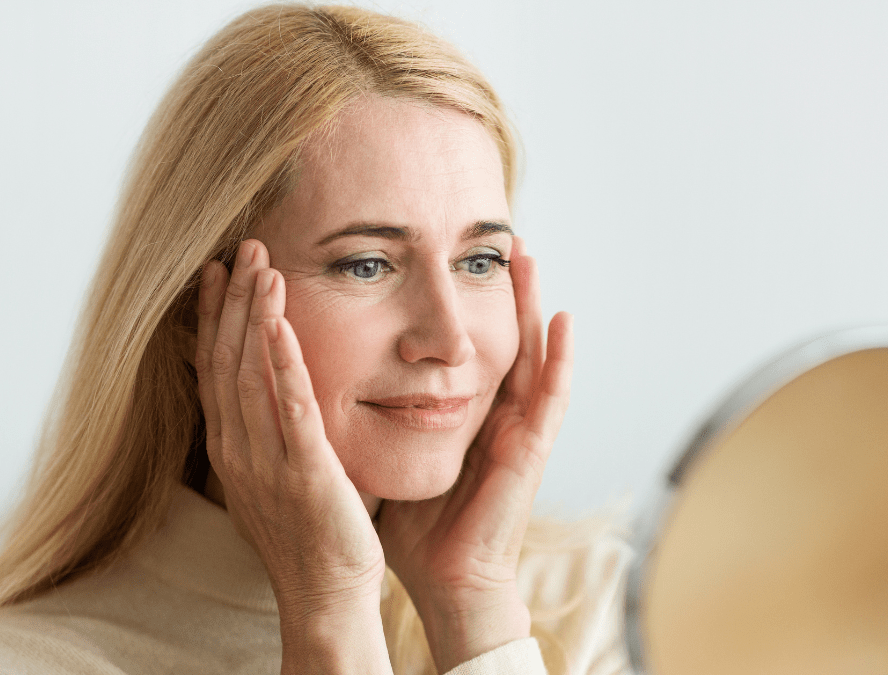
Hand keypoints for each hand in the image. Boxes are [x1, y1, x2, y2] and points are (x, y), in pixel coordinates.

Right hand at [194, 239, 390, 673]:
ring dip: (255, 316)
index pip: (214, 368)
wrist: (325, 593)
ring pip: (251, 375)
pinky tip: (281, 324)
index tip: (218, 270)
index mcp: (231, 447)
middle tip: (242, 248)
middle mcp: (238, 449)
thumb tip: (269, 386)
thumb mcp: (276, 472)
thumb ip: (269, 427)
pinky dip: (283, 363)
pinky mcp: (304, 473)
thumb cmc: (311, 532)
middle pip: (226, 360)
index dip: (215, 317)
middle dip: (233, 302)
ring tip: (262, 266)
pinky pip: (290, 409)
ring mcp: (266, 461)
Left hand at [376, 238, 573, 672]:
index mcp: (464, 414)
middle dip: (500, 289)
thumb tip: (325, 380)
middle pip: (501, 337)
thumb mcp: (390, 455)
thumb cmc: (416, 524)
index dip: (461, 302)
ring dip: (531, 304)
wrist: (442, 579)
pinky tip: (562, 321)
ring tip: (527, 257)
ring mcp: (518, 431)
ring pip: (532, 354)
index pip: (465, 346)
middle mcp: (496, 415)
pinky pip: (552, 398)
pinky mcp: (531, 451)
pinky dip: (561, 359)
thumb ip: (372, 418)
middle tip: (495, 238)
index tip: (446, 257)